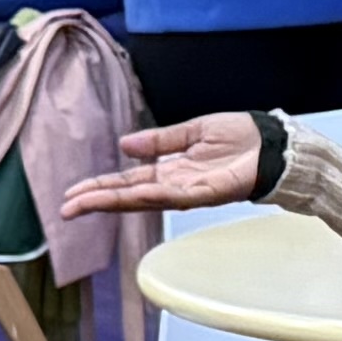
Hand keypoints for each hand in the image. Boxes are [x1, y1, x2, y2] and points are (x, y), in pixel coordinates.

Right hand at [58, 114, 266, 221]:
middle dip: (97, 201)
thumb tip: (124, 145)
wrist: (275, 144)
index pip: (128, 182)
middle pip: (129, 195)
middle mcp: (175, 185)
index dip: (101, 187)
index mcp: (171, 170)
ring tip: (85, 204)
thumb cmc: (243, 138)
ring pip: (144, 199)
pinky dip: (149, 196)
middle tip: (66, 209)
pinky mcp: (207, 193)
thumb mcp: (194, 131)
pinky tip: (129, 196)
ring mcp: (190, 192)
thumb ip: (160, 141)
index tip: (74, 194)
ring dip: (113, 202)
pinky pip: (173, 195)